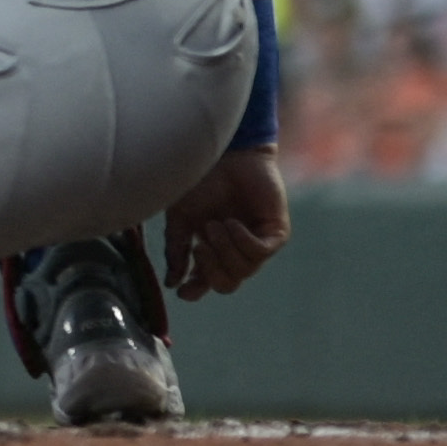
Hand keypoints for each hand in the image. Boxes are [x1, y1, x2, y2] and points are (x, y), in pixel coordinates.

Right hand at [161, 145, 287, 297]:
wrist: (223, 154)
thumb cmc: (199, 180)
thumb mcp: (181, 216)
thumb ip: (176, 247)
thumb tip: (171, 280)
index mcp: (212, 249)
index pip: (206, 280)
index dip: (195, 289)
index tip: (183, 291)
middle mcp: (235, 251)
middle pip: (227, 283)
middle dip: (212, 269)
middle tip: (199, 246)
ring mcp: (257, 243)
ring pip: (244, 270)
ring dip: (225, 249)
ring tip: (216, 224)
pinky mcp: (275, 233)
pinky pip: (260, 252)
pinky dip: (243, 242)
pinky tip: (233, 224)